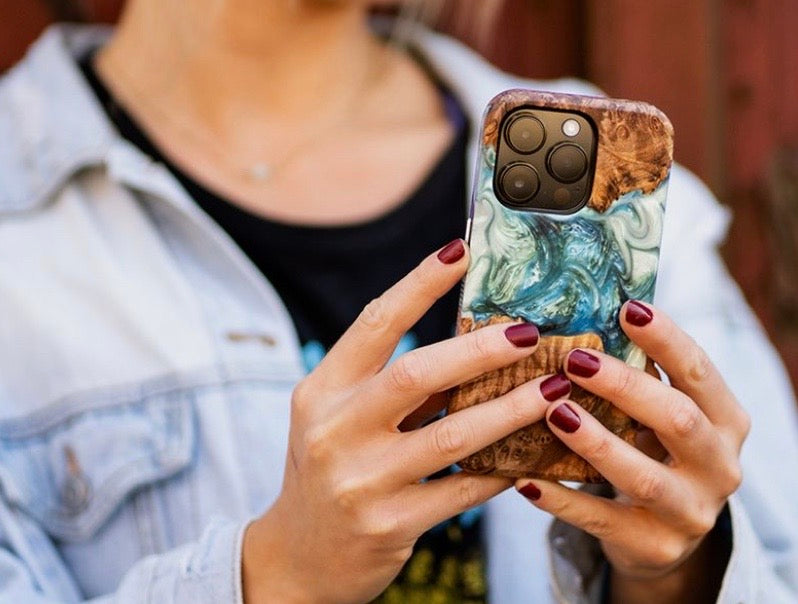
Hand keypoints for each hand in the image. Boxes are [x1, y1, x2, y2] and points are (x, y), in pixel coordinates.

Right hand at [242, 240, 553, 603]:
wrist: (298, 557)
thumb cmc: (327, 470)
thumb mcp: (336, 418)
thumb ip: (385, 383)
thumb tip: (468, 343)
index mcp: (322, 390)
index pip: (375, 323)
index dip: (420, 283)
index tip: (461, 251)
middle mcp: (335, 430)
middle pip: (417, 373)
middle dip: (481, 349)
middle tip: (529, 332)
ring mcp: (361, 481)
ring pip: (452, 435)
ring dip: (511, 409)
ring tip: (554, 390)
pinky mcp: (390, 525)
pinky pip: (462, 490)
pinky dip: (501, 470)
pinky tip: (531, 456)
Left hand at [515, 301, 749, 602]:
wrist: (665, 534)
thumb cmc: (654, 452)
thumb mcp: (661, 416)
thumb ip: (640, 378)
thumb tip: (584, 319)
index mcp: (726, 422)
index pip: (699, 372)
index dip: (667, 339)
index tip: (628, 309)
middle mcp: (719, 466)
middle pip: (678, 419)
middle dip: (624, 386)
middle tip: (574, 360)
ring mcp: (690, 512)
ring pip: (641, 475)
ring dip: (595, 440)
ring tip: (553, 411)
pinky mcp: (653, 546)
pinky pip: (601, 520)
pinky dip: (561, 499)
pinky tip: (525, 480)